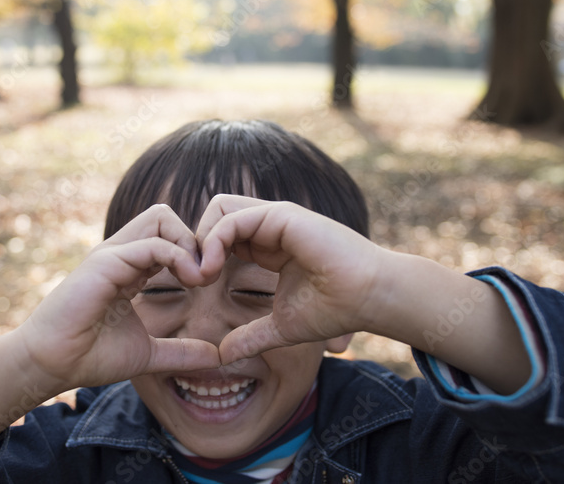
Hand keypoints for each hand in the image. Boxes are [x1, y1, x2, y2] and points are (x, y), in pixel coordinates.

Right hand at [19, 204, 221, 390]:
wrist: (52, 365)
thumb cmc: (91, 356)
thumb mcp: (149, 354)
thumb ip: (183, 352)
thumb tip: (218, 357)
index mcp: (129, 267)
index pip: (168, 236)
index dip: (193, 253)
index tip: (206, 284)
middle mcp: (121, 253)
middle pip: (164, 215)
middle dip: (194, 239)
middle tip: (205, 277)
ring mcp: (112, 254)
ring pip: (161, 217)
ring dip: (188, 244)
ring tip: (199, 279)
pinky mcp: (105, 262)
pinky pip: (151, 244)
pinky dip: (178, 258)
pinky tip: (188, 283)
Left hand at [195, 195, 382, 364]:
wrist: (370, 298)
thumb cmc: (336, 309)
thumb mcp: (282, 326)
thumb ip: (252, 336)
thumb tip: (223, 355)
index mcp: (268, 244)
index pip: (221, 236)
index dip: (203, 257)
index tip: (197, 288)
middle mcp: (269, 225)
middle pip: (214, 214)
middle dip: (196, 242)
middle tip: (193, 279)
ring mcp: (275, 217)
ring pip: (219, 209)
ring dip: (201, 241)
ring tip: (201, 276)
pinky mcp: (281, 215)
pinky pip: (232, 218)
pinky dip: (213, 242)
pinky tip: (212, 271)